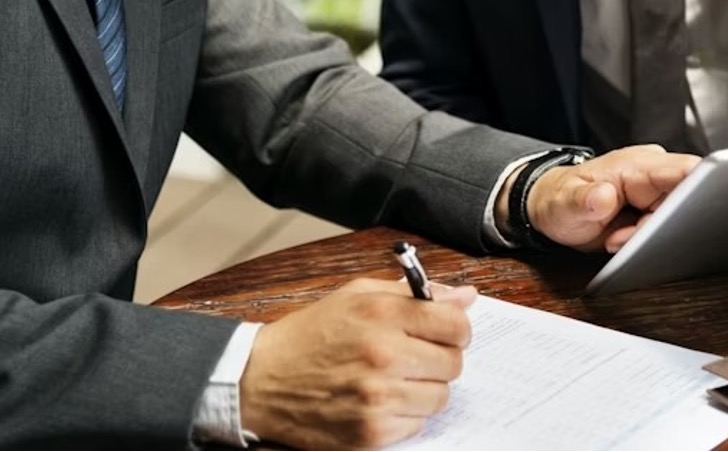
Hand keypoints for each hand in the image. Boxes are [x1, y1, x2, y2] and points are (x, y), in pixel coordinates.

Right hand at [239, 278, 475, 448]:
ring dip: (424, 388)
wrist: (262, 379)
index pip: (456, 324)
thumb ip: (414, 294)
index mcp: (382, 314)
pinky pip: (418, 424)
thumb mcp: (357, 296)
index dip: (456, 328)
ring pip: (440, 397)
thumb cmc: (310, 335)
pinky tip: (381, 400)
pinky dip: (406, 414)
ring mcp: (378, 397)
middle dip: (440, 358)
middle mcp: (383, 354)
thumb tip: (465, 297)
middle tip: (416, 355)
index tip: (445, 331)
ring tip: (395, 378)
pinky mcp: (370, 432)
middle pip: (453, 363)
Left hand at [516, 144, 699, 252]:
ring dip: (649, 236)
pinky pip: (665, 227)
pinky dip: (646, 240)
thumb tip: (604, 196)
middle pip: (686, 202)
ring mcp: (655, 191)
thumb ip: (584, 200)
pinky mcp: (654, 208)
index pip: (686, 169)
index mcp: (636, 165)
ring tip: (614, 236)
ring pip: (676, 219)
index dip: (702, 188)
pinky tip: (621, 238)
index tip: (691, 213)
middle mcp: (652, 174)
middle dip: (660, 227)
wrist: (556, 209)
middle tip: (620, 236)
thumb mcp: (564, 203)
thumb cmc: (561, 200)